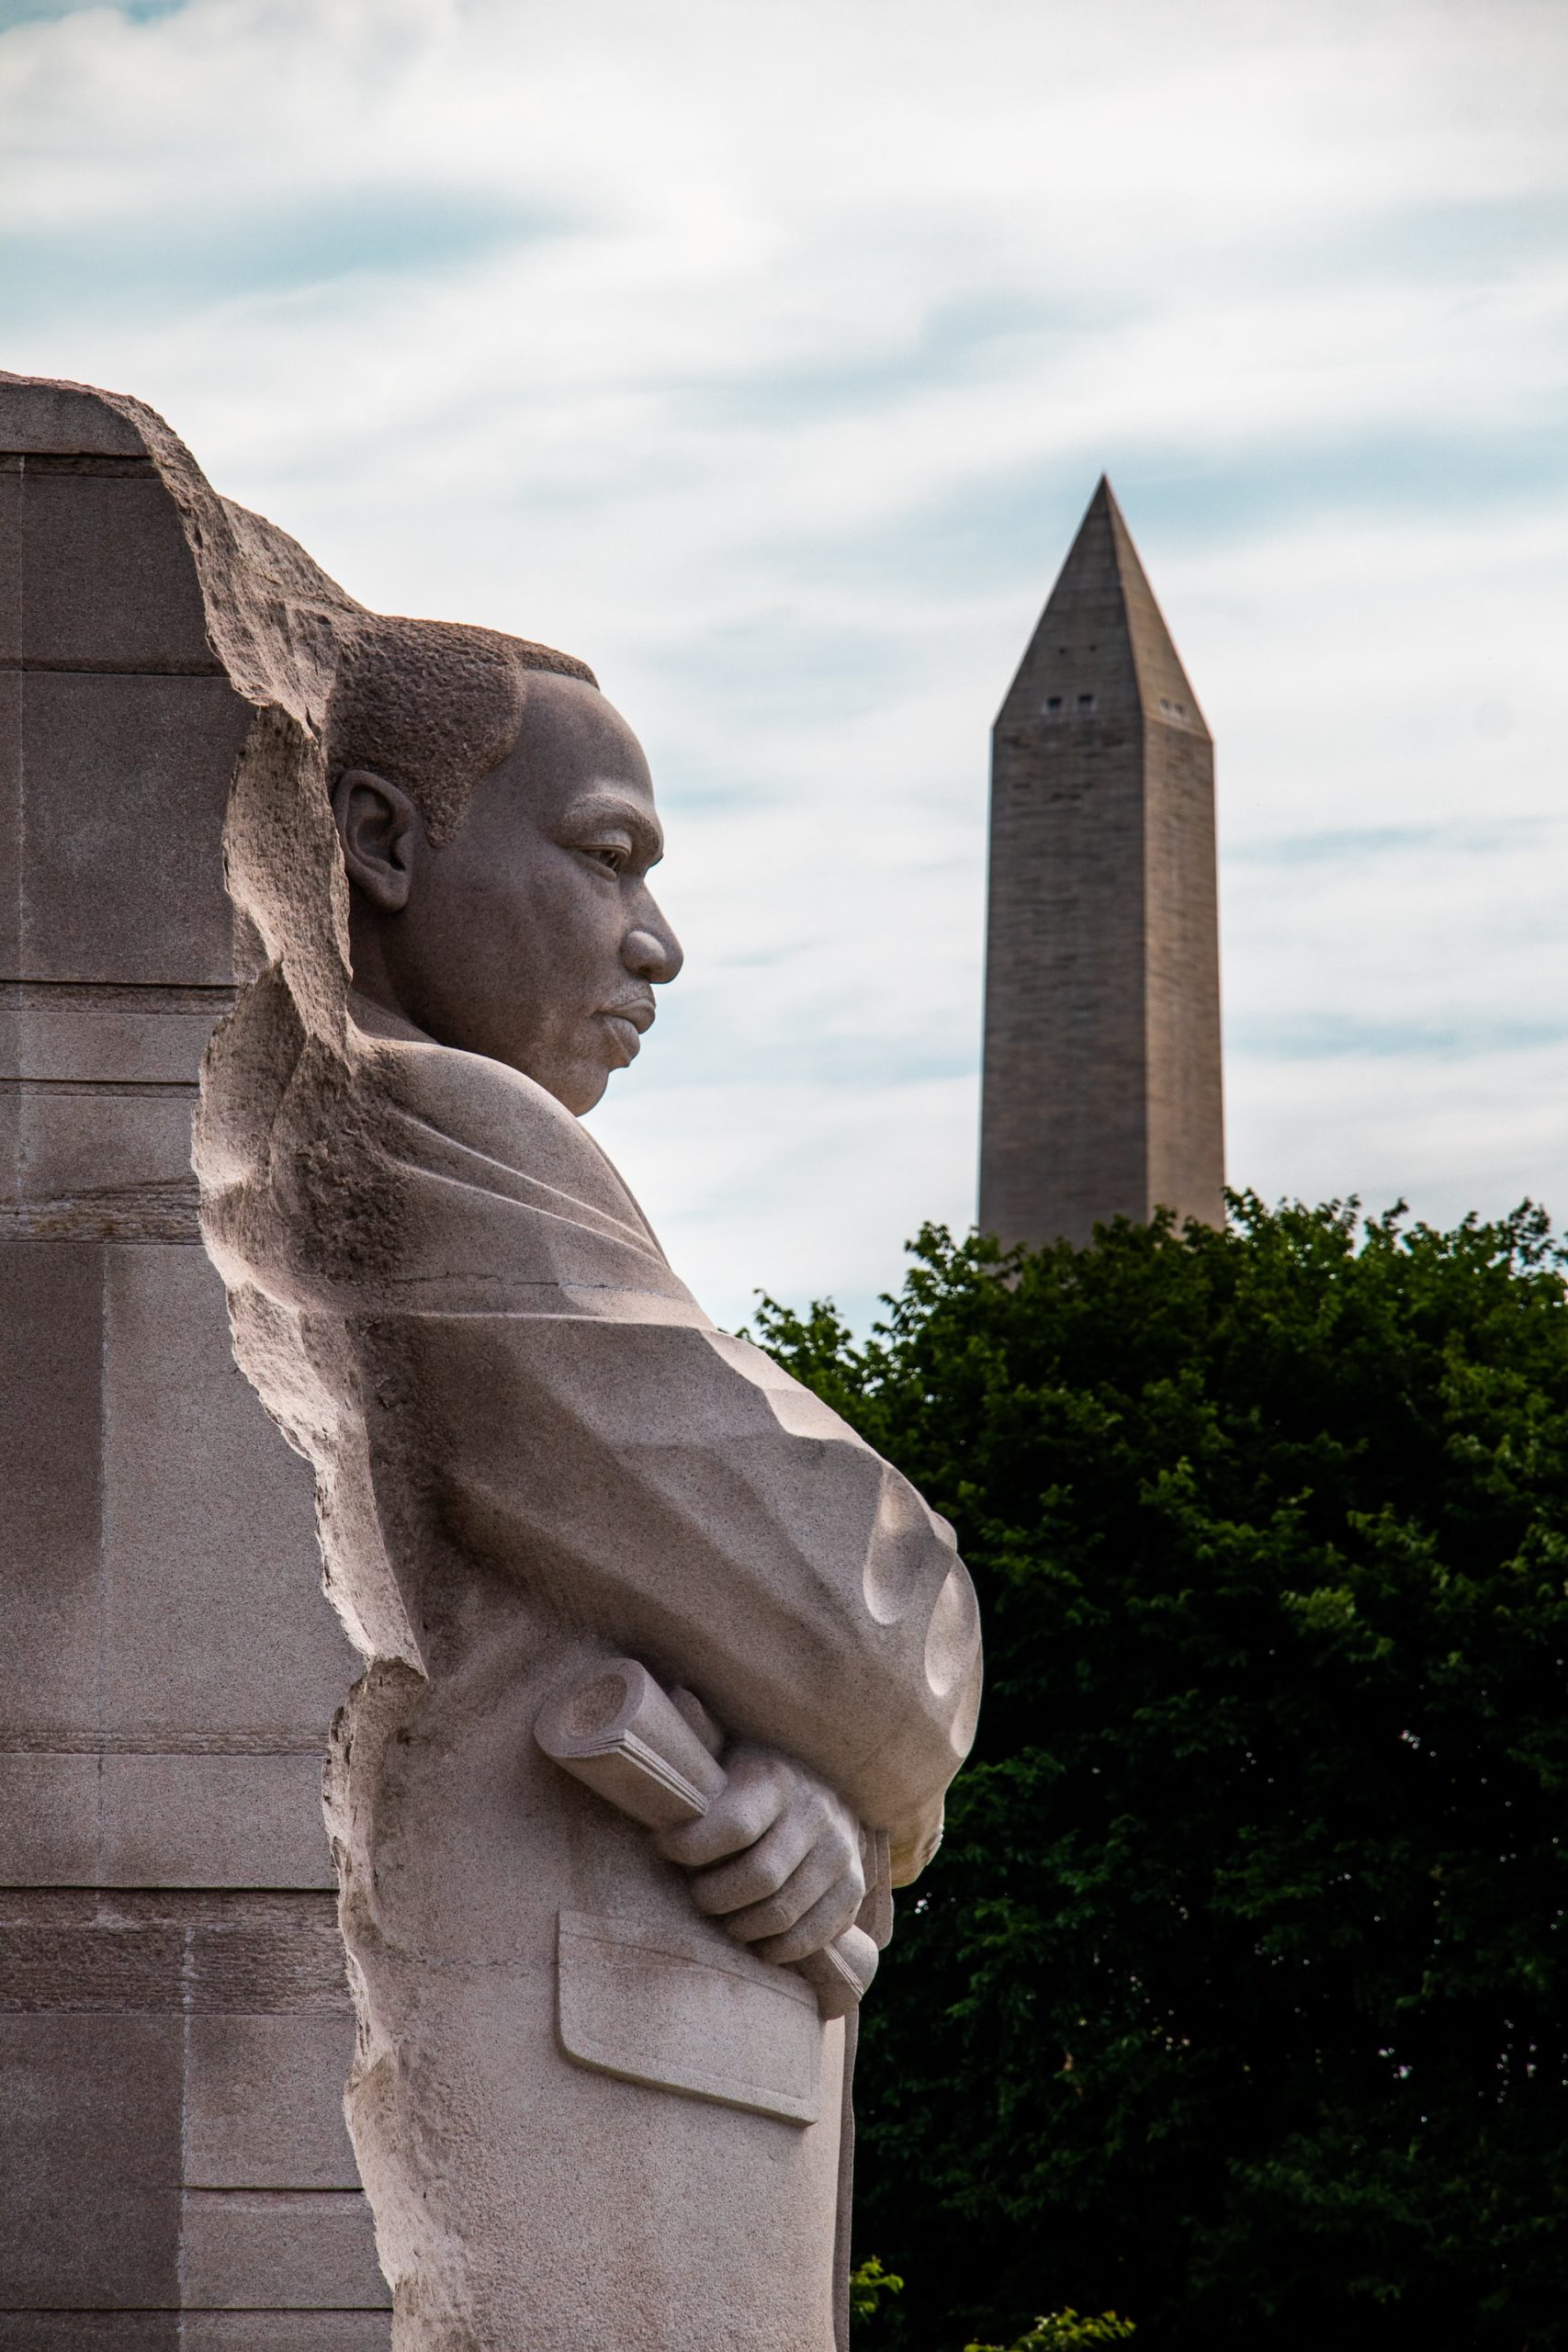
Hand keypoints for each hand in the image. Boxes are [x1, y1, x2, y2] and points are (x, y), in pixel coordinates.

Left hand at [653, 1744, 865, 1964]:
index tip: (664, 1848)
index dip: (689, 1847)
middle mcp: (816, 1812)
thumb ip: (694, 1770)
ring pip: (783, 1913)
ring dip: (742, 1927)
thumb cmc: (750, 1779)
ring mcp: (841, 1852)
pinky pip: (814, 1936)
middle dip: (714, 1896)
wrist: (822, 1780)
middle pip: (759, 1878)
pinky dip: (778, 1949)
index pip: (733, 1826)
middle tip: (696, 1894)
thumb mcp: (724, 1760)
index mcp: (776, 1779)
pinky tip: (757, 1939)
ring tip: (723, 1915)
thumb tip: (655, 1766)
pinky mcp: (854, 1887)